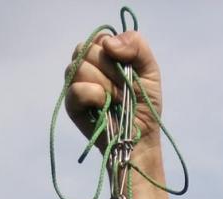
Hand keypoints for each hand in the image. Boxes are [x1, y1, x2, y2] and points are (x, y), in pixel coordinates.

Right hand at [65, 31, 161, 154]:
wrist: (142, 136)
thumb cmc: (144, 104)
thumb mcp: (150, 69)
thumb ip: (136, 45)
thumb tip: (108, 43)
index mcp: (103, 55)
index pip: (100, 39)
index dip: (115, 52)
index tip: (129, 70)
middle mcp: (86, 66)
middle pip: (87, 50)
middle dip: (111, 70)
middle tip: (124, 89)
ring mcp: (76, 84)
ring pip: (81, 67)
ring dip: (106, 85)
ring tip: (116, 100)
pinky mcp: (72, 104)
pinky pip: (77, 89)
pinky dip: (95, 96)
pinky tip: (104, 106)